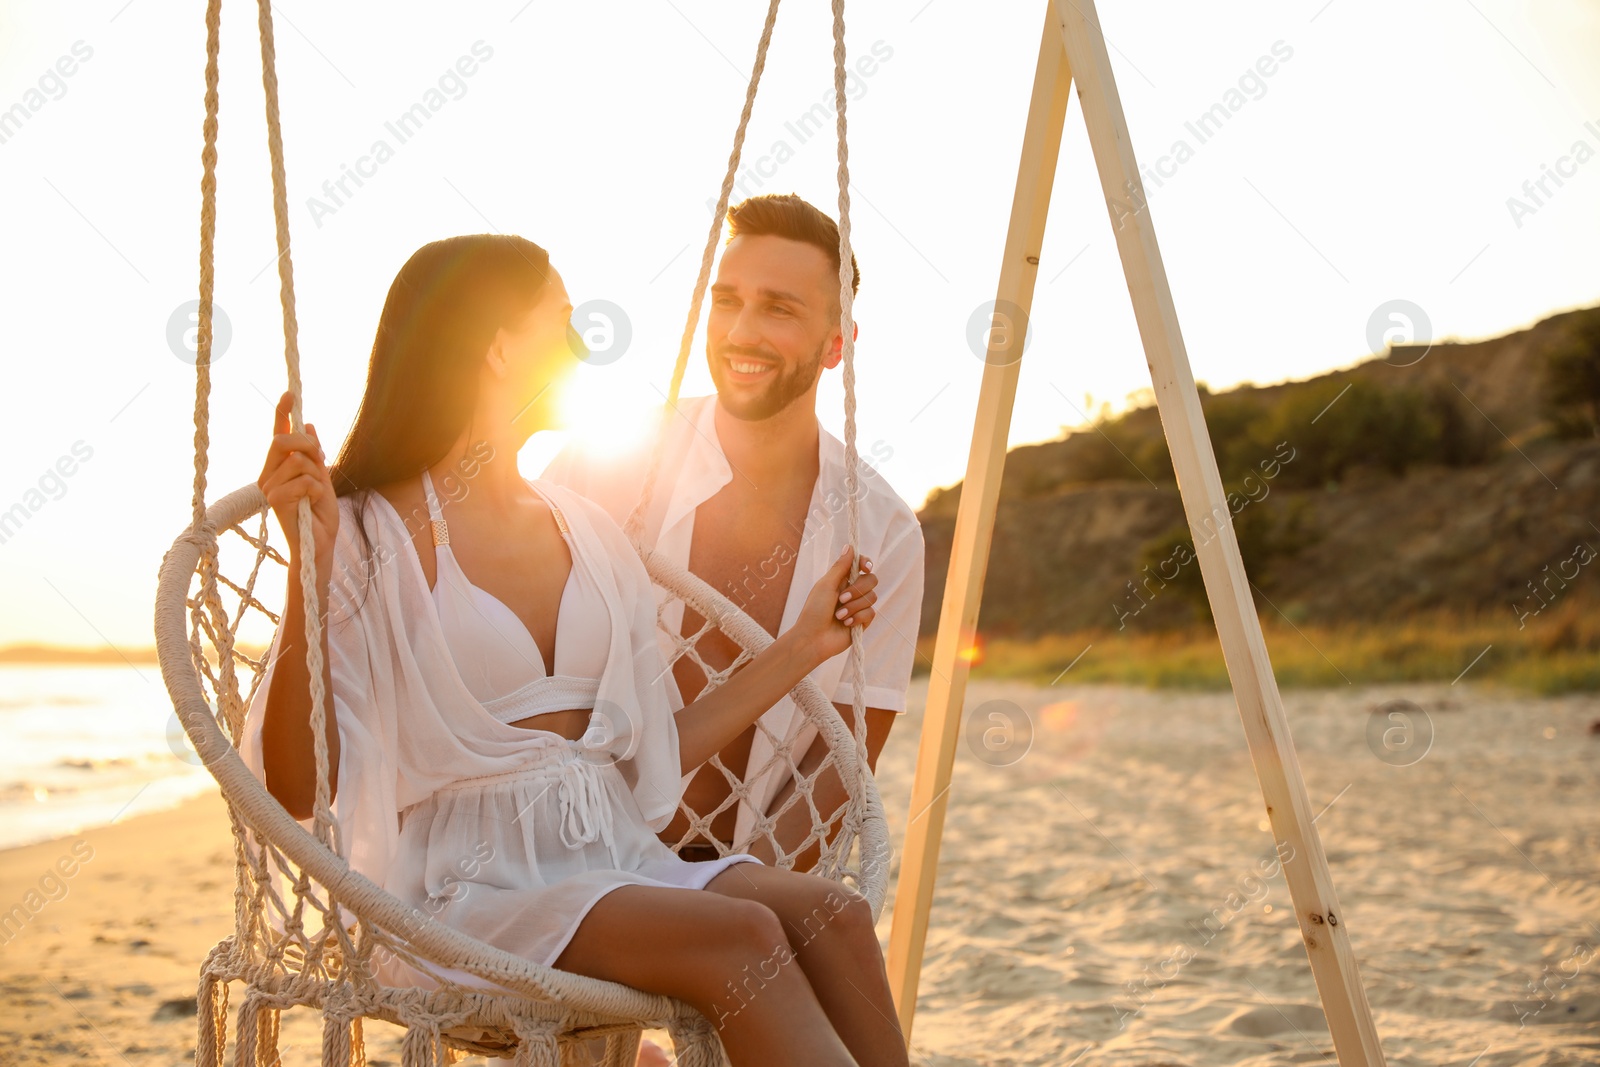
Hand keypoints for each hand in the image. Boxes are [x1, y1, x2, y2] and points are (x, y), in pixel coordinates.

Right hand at [258, 391, 337, 572]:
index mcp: (278, 468)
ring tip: (316, 493)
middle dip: (307, 444)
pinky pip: (303, 480)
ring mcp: (269, 488)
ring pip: (297, 461)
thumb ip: (314, 455)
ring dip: (316, 475)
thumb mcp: (322, 478)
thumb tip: (309, 424)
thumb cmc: (319, 515)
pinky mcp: (275, 501)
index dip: (282, 413)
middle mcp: (267, 475)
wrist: (318, 545)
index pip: (278, 435)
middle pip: (282, 440)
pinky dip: (316, 490)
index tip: (289, 393)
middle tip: (321, 459)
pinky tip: (312, 503)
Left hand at [791, 545, 878, 665]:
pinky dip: (857, 617)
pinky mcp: (863, 621)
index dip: (866, 563)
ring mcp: (858, 606)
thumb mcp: (826, 585)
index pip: (861, 565)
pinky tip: (846, 623)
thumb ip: (840, 567)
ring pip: (872, 597)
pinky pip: (871, 613)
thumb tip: (850, 546)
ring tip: (839, 615)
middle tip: (841, 598)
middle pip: (871, 580)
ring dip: (854, 606)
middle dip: (857, 589)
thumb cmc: (814, 611)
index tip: (865, 567)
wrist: (813, 639)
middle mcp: (852, 591)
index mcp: (842, 580)